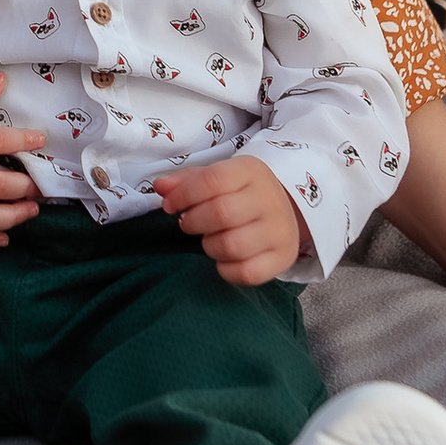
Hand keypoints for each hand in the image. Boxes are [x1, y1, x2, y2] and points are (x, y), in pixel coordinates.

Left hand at [154, 152, 307, 284]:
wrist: (284, 211)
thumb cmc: (240, 193)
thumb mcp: (218, 177)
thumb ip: (187, 181)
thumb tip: (160, 187)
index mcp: (251, 171)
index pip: (212, 180)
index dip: (183, 195)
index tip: (170, 206)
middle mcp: (269, 199)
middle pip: (221, 213)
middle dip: (193, 222)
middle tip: (188, 224)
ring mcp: (279, 231)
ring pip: (231, 246)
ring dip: (208, 246)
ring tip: (209, 239)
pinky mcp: (283, 258)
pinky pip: (246, 273)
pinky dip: (226, 270)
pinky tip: (223, 259)